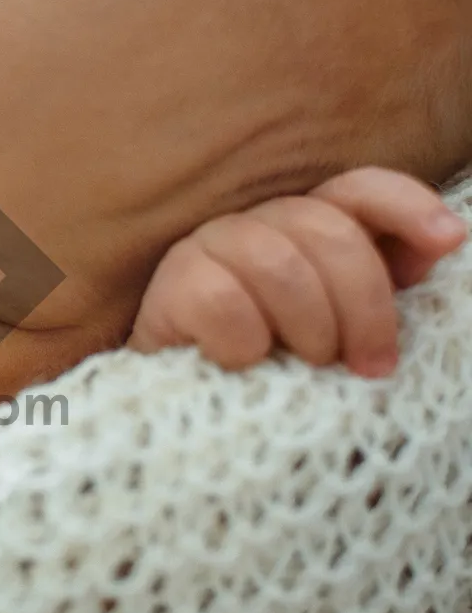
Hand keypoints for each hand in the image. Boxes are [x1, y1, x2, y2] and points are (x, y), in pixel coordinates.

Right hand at [127, 167, 466, 377]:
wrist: (194, 423)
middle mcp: (252, 225)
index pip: (356, 189)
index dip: (405, 204)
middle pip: (326, 230)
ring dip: (309, 325)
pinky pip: (223, 301)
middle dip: (364, 304)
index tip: (449, 239)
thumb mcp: (344, 333)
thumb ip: (384, 283)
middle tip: (368, 365)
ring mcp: (204, 249)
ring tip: (309, 366)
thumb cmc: (279, 376)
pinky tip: (243, 364)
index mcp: (300, 227)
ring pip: (277, 262)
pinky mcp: (168, 288)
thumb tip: (440, 240)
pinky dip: (245, 343)